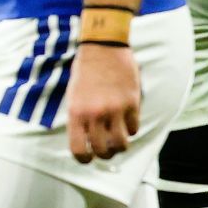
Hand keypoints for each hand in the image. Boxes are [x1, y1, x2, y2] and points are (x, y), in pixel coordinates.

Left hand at [64, 44, 139, 163]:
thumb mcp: (73, 97)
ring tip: (118, 142)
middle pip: (102, 150)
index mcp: (76, 114)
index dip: (84, 159)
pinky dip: (131, 129)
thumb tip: (85, 141)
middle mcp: (95, 115)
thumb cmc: (85, 72)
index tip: (88, 158)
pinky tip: (127, 123)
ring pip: (121, 144)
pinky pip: (134, 128)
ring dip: (120, 147)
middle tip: (106, 150)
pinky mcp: (132, 103)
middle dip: (104, 154)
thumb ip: (79, 119)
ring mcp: (115, 109)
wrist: (103, 48)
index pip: (79, 149)